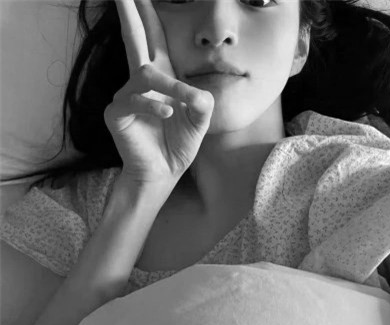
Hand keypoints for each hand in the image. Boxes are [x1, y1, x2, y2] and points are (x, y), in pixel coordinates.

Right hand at [104, 0, 214, 184]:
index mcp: (161, 78)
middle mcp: (140, 81)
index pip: (154, 39)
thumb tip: (194, 92)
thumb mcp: (199, 121)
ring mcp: (125, 95)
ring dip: (170, 87)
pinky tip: (167, 114)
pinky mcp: (116, 113)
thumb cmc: (178, 144)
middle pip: (134, 39)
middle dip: (129, 14)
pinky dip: (153, 105)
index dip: (147, 14)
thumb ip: (201, 102)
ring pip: (147, 75)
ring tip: (181, 108)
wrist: (164, 172)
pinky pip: (134, 100)